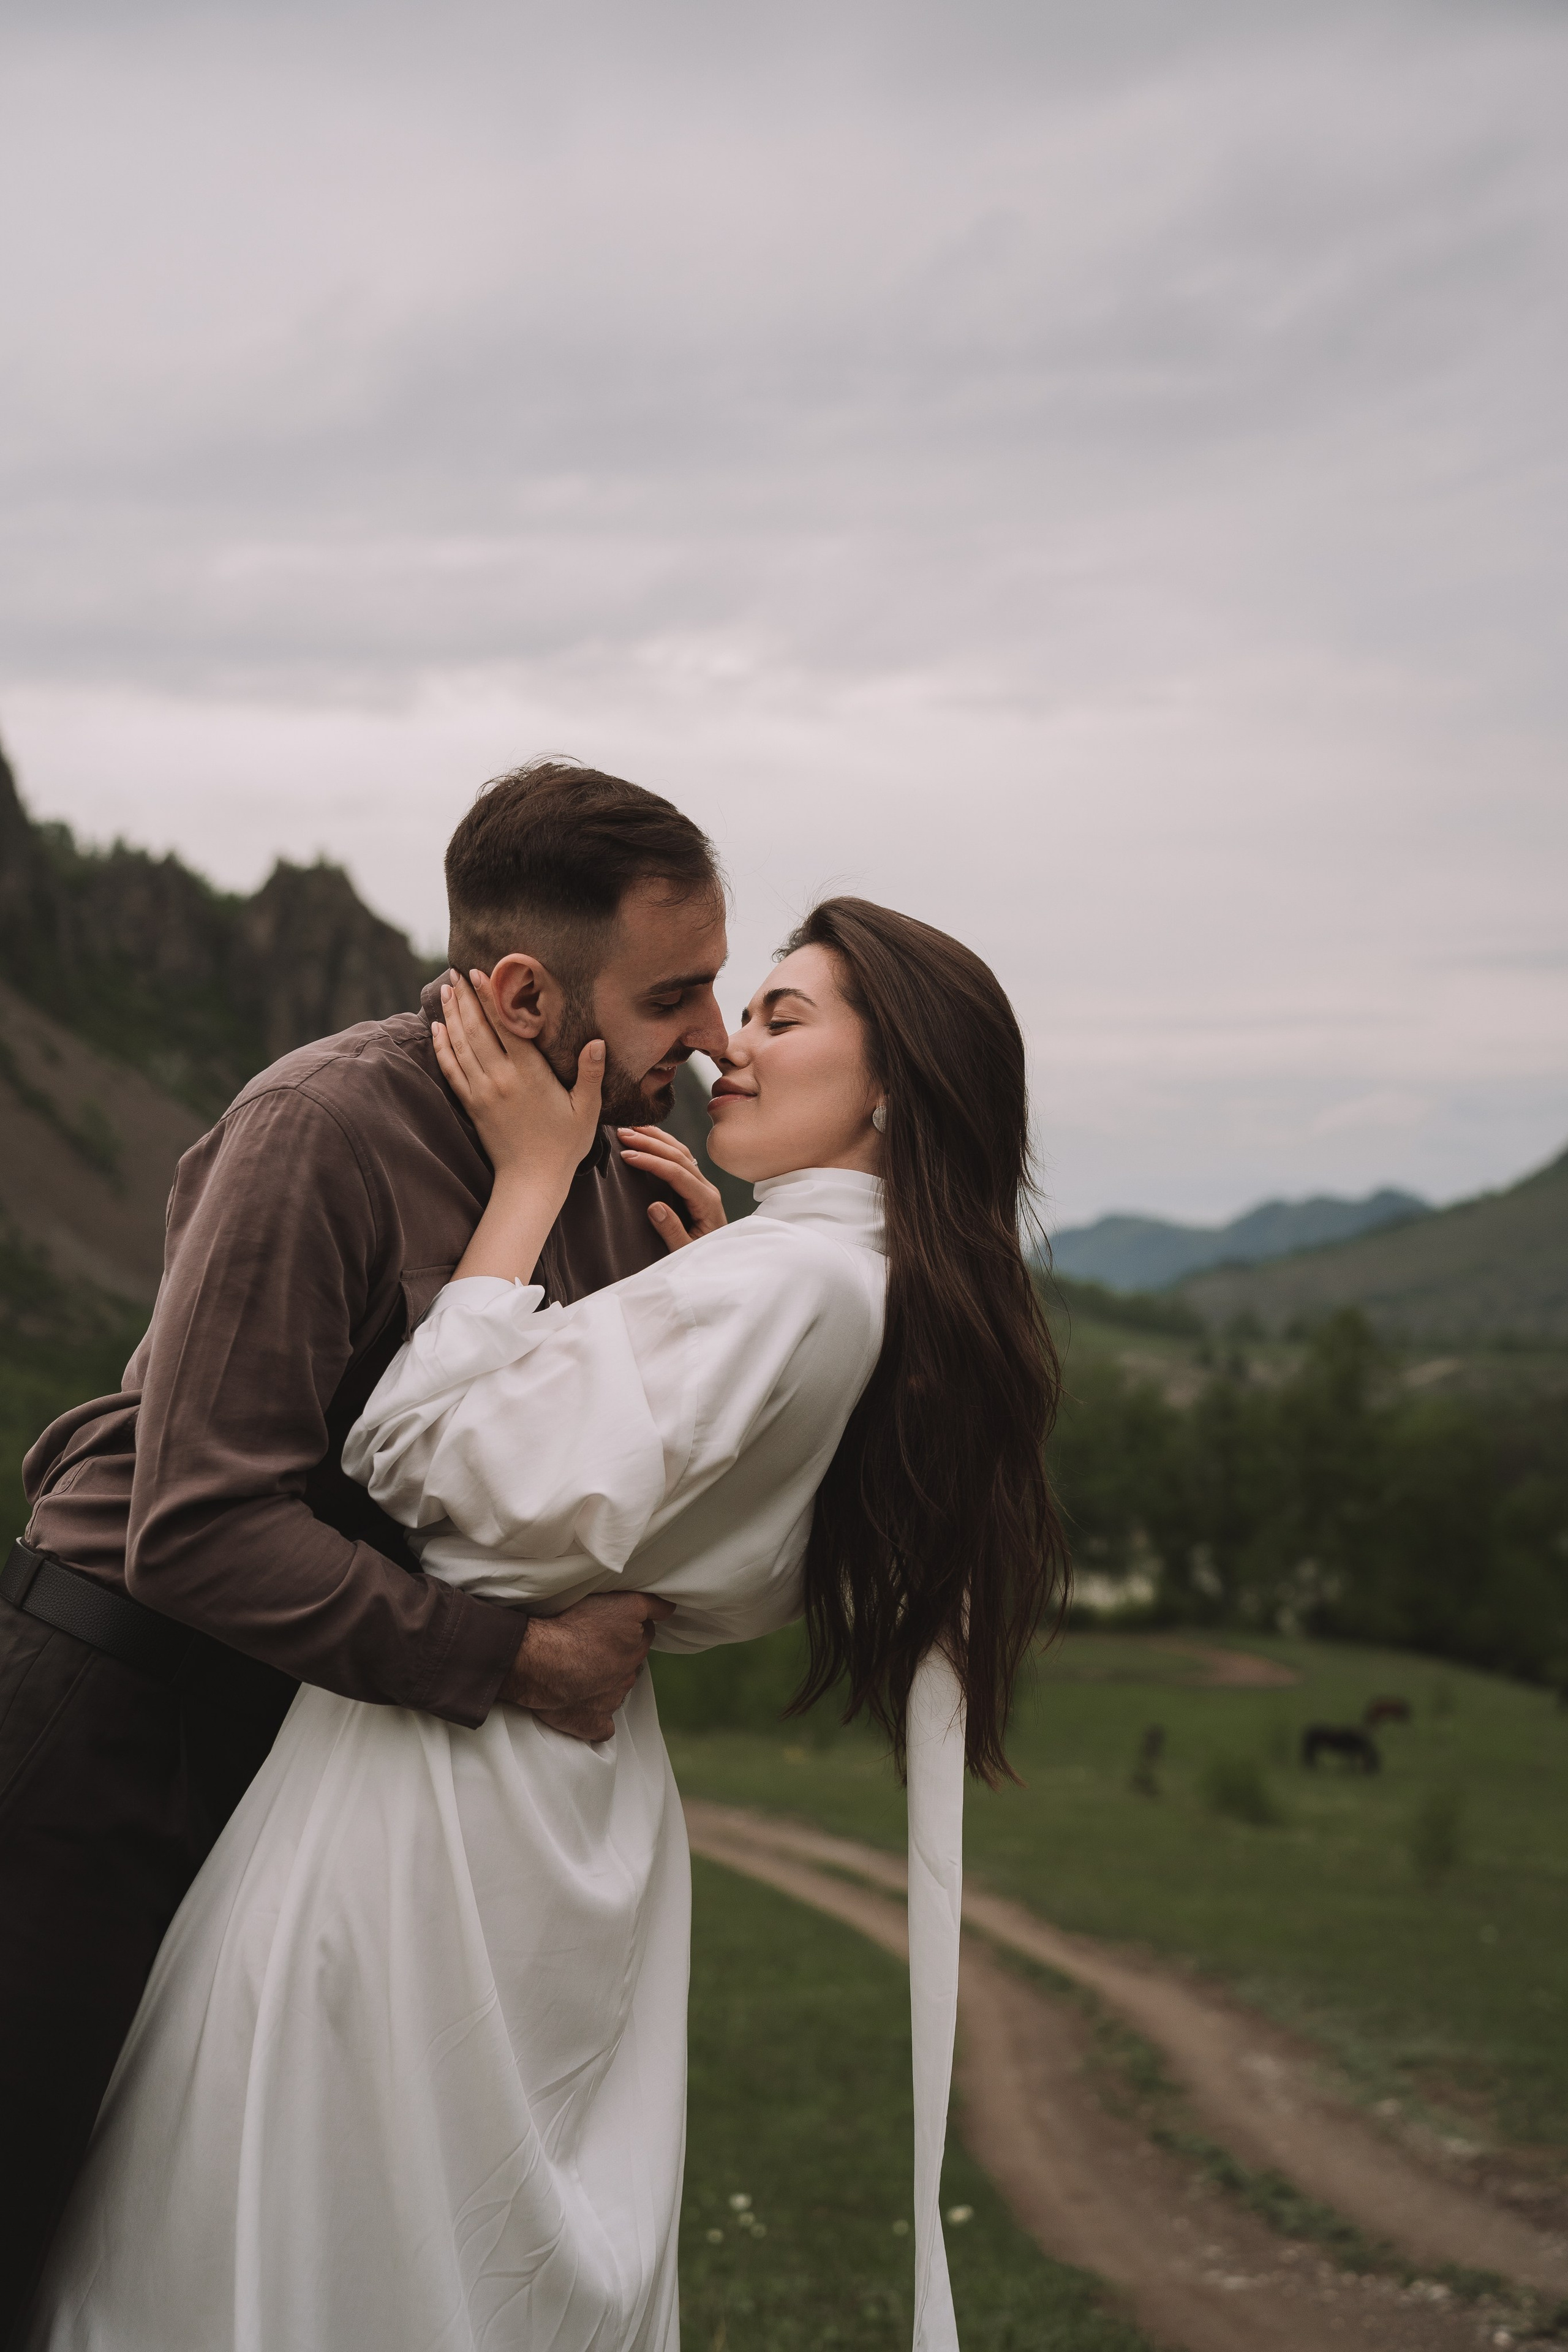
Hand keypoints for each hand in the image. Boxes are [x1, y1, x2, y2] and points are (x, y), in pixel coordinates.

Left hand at [434, 970, 603, 1186]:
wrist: (531, 1180)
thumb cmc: (564, 1145)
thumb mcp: (587, 1110)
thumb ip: (591, 1074)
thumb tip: (596, 1041)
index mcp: (529, 1074)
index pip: (505, 1026)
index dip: (490, 997)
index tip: (478, 973)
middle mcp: (500, 1078)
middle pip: (477, 1029)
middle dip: (466, 998)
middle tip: (457, 972)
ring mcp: (482, 1091)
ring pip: (460, 1045)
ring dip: (452, 1015)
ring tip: (446, 990)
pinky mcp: (471, 1105)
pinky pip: (451, 1069)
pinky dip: (442, 1046)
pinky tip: (437, 1028)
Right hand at [502, 1591, 676, 1739]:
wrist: (540, 1661)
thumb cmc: (574, 1626)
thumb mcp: (622, 1603)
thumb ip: (651, 1606)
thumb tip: (670, 1611)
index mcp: (636, 1647)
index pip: (644, 1634)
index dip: (628, 1627)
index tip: (611, 1624)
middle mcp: (629, 1674)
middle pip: (630, 1662)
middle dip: (618, 1654)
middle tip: (592, 1645)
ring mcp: (612, 1700)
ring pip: (617, 1690)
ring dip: (605, 1682)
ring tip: (579, 1670)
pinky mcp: (595, 1722)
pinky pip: (603, 1725)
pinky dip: (596, 1717)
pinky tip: (583, 1706)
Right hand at [616, 1126, 726, 1254]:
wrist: (722, 1263)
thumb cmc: (703, 1259)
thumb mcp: (687, 1251)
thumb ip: (673, 1231)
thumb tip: (654, 1207)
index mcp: (706, 1202)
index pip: (677, 1173)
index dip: (651, 1162)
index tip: (627, 1156)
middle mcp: (707, 1188)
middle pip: (679, 1156)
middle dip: (650, 1142)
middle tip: (623, 1133)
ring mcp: (703, 1186)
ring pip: (681, 1153)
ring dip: (657, 1138)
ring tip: (633, 1127)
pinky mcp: (697, 1187)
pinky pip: (682, 1160)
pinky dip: (664, 1146)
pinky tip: (650, 1138)